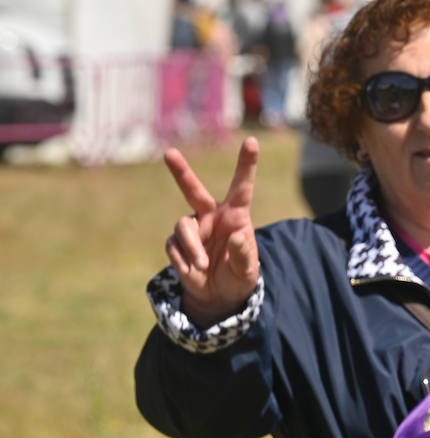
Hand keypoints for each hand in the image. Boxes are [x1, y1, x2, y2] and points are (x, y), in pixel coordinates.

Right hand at [162, 137, 260, 327]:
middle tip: (169, 153)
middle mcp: (211, 216)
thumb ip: (244, 254)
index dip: (246, 164)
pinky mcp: (177, 244)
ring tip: (203, 265)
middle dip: (181, 172)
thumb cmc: (239, 276)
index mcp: (235, 216)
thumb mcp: (247, 270)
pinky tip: (194, 272)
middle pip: (193, 190)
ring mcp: (192, 229)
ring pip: (182, 226)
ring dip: (192, 247)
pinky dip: (184, 261)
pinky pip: (174, 247)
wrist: (219, 296)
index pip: (241, 187)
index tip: (252, 141)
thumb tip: (237, 236)